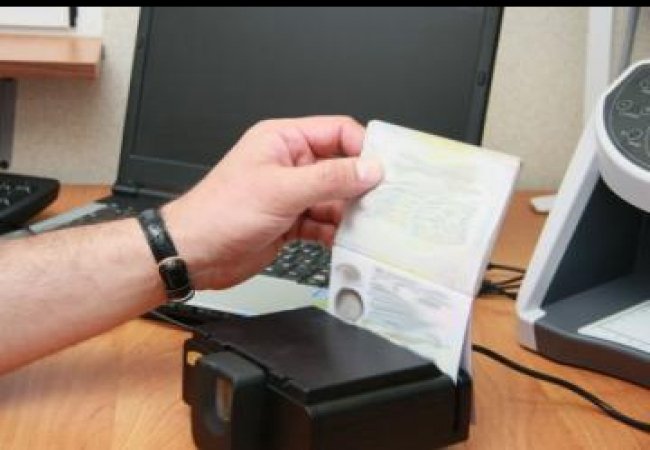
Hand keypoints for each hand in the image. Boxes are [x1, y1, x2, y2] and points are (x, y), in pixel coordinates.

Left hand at [163, 116, 382, 288]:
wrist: (194, 254)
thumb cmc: (219, 213)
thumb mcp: (281, 190)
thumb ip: (329, 178)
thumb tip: (369, 168)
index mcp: (283, 140)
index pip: (337, 132)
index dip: (363, 148)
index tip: (384, 170)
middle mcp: (289, 164)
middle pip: (340, 167)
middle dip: (359, 185)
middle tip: (381, 201)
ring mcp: (291, 194)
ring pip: (335, 198)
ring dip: (349, 212)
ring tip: (364, 225)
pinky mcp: (291, 221)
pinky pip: (324, 222)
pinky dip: (335, 232)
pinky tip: (344, 240)